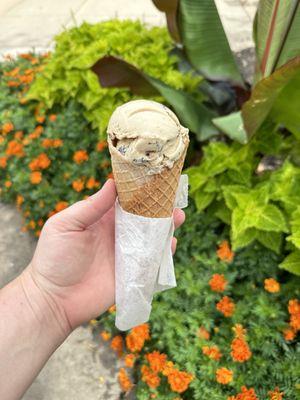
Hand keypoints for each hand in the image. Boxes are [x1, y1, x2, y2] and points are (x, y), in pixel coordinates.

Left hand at [24, 180, 184, 332]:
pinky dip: (164, 252)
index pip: (125, 200)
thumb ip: (90, 206)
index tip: (155, 179)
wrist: (53, 300)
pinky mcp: (132, 274)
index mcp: (102, 219)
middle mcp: (117, 234)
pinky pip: (152, 261)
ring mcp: (126, 254)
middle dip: (159, 207)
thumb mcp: (66, 225)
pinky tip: (171, 243)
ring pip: (151, 237)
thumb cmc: (54, 258)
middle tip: (173, 198)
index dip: (139, 190)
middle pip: (143, 218)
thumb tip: (112, 182)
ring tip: (178, 216)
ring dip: (165, 226)